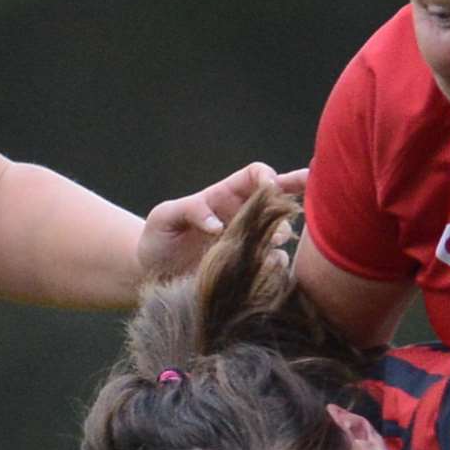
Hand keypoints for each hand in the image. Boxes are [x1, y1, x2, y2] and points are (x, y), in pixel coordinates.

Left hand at [137, 163, 307, 281]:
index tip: (270, 187)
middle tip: (295, 210)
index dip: (268, 176)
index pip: (256, 174)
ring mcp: (250, 243)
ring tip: (272, 242)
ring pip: (283, 232)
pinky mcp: (251, 268)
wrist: (154, 275)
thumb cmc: (159, 239)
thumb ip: (188, 210)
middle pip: (281, 198)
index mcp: (225, 196)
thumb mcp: (164, 218)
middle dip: (295, 199)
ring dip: (282, 235)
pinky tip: (268, 267)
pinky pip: (276, 264)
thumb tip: (218, 224)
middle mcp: (244, 216)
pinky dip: (278, 264)